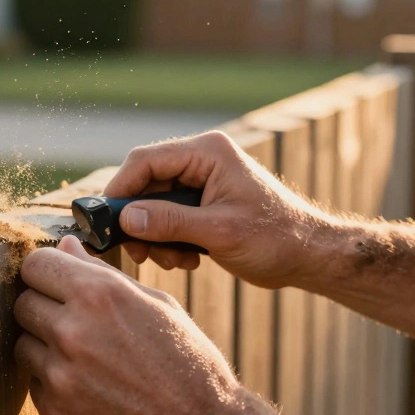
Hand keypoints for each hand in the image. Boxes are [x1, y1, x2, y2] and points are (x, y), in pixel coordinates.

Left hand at [14, 236, 240, 414]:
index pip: (36, 265)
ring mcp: (59, 374)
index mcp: (99, 294)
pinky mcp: (54, 411)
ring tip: (88, 359)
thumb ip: (102, 275)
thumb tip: (65, 247)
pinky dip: (55, 383)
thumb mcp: (157, 304)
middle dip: (44, 307)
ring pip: (24, 344)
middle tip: (76, 323)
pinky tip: (91, 387)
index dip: (47, 271)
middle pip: (23, 303)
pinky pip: (35, 383)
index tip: (57, 282)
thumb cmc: (186, 361)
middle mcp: (71, 330)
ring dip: (45, 347)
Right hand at [105, 130, 324, 289]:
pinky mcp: (205, 202)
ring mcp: (203, 180)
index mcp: (208, 153)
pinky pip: (170, 216)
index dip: (121, 190)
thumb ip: (170, 222)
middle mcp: (203, 159)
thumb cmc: (275, 238)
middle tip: (140, 254)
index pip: (146, 160)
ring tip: (175, 261)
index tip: (106, 222)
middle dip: (140, 221)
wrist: (308, 255)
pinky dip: (170, 239)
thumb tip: (127, 219)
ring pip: (155, 203)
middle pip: (146, 183)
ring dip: (156, 236)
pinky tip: (187, 260)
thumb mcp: (219, 232)